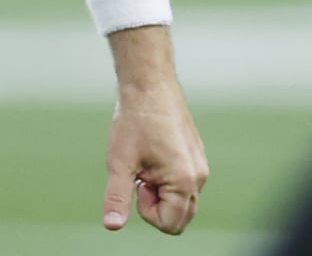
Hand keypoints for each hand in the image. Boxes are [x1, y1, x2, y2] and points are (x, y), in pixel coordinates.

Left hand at [102, 78, 208, 233]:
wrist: (149, 85)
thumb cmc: (134, 121)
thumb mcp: (120, 162)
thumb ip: (117, 197)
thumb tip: (111, 225)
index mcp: (184, 181)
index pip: (170, 225)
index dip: (147, 211)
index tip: (137, 182)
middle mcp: (199, 176)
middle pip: (180, 217)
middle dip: (156, 205)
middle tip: (141, 175)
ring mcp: (200, 166)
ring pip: (182, 201)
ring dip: (161, 192)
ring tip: (146, 164)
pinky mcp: (196, 157)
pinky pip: (185, 184)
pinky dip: (167, 180)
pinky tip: (153, 155)